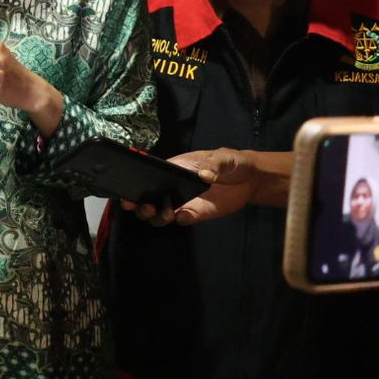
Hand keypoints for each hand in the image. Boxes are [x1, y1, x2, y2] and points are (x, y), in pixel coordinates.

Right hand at [119, 148, 287, 226]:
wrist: (250, 180)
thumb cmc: (231, 162)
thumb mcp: (224, 158)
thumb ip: (214, 165)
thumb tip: (203, 175)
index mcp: (173, 169)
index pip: (149, 176)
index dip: (136, 184)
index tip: (129, 192)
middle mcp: (172, 187)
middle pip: (148, 198)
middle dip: (141, 205)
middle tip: (145, 207)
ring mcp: (183, 201)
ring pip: (161, 213)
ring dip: (157, 216)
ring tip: (164, 214)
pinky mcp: (197, 214)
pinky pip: (183, 219)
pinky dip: (180, 220)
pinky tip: (183, 217)